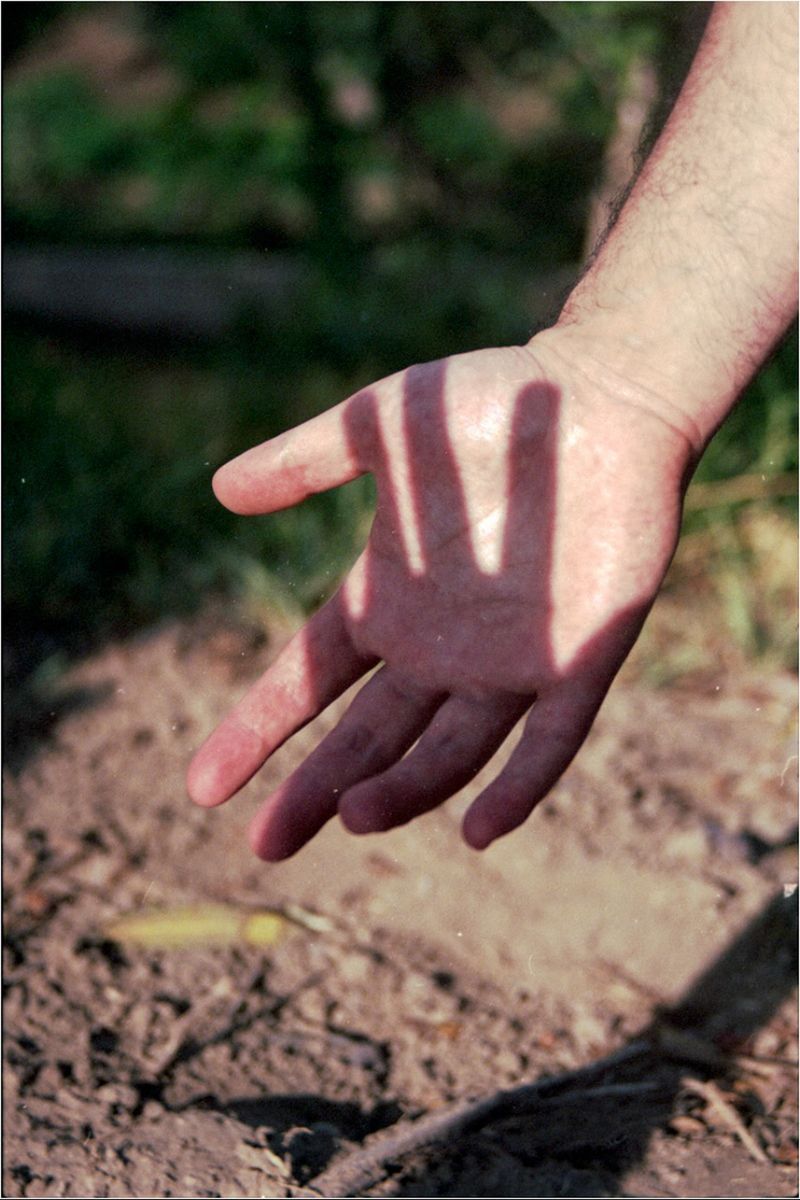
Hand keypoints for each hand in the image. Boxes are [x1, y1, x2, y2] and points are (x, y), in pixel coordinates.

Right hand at [187, 335, 695, 859]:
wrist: (601, 396)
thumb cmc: (488, 405)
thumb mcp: (378, 425)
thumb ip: (303, 460)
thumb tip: (219, 491)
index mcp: (386, 599)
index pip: (304, 681)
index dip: (255, 732)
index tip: (203, 787)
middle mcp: (438, 647)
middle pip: (367, 738)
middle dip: (316, 791)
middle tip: (268, 844)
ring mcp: (508, 662)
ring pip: (446, 752)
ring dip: (402, 792)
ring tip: (353, 820)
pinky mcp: (579, 663)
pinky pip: (547, 741)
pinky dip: (517, 787)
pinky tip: (478, 829)